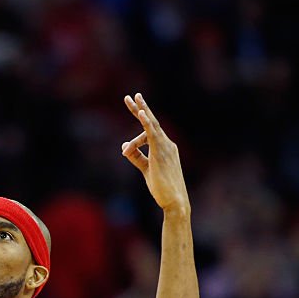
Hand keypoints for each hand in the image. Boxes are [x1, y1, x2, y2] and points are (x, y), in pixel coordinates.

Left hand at [121, 93, 189, 211]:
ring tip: (132, 99)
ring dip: (141, 111)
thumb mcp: (147, 169)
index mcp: (166, 148)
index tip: (127, 136)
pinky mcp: (161, 152)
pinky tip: (140, 113)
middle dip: (141, 108)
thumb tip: (124, 147)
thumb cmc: (163, 188)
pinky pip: (152, 134)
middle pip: (152, 122)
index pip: (150, 133)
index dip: (137, 130)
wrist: (174, 201)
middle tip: (132, 96)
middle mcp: (168, 144)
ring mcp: (165, 147)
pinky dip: (146, 122)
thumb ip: (136, 157)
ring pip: (150, 126)